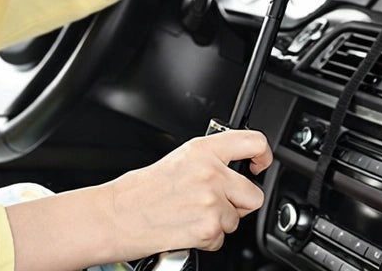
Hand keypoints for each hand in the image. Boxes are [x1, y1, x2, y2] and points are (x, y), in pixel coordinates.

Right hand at [4, 130, 272, 269]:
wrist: (117, 215)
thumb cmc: (143, 189)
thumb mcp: (182, 157)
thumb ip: (213, 158)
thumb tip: (238, 163)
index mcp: (205, 149)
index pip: (254, 142)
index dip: (264, 156)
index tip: (261, 165)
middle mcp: (211, 172)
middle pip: (253, 193)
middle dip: (239, 203)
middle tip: (217, 203)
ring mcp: (211, 201)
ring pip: (237, 219)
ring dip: (220, 222)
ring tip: (194, 215)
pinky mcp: (206, 228)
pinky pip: (222, 239)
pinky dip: (208, 239)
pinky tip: (189, 229)